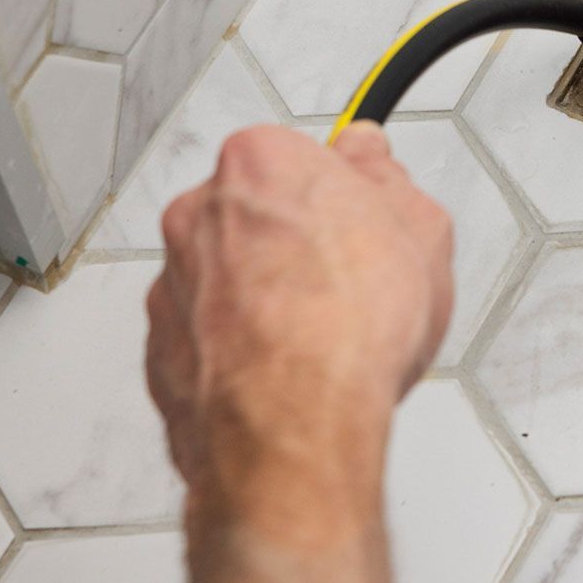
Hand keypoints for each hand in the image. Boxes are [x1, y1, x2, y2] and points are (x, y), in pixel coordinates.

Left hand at [147, 123, 452, 582]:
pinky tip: (291, 374)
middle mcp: (198, 215)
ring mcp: (172, 285)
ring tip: (325, 340)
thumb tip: (371, 158)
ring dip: (267, 300)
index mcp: (258, 161)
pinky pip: (208, 338)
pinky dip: (241, 352)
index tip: (366, 216)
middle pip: (258, 215)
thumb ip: (387, 178)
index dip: (345, 194)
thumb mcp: (422, 228)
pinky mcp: (161, 353)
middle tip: (354, 282)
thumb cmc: (348, 329)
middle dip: (299, 244)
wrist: (294, 427)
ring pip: (228, 279)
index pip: (304, 155)